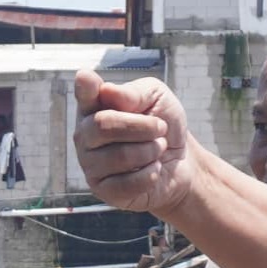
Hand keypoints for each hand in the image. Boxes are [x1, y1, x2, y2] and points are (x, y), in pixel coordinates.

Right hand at [73, 71, 197, 215]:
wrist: (181, 162)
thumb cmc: (163, 125)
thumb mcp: (157, 98)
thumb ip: (134, 93)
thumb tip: (108, 92)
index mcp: (95, 107)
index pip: (85, 95)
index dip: (85, 87)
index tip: (86, 77)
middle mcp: (86, 135)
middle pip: (102, 125)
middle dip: (141, 127)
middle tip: (160, 128)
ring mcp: (90, 164)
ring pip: (119, 156)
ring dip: (150, 151)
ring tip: (157, 149)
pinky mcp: (103, 190)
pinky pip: (126, 184)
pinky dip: (150, 174)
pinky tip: (152, 170)